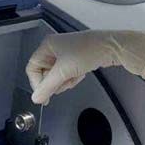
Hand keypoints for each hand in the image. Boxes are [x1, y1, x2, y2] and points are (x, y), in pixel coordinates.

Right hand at [26, 30, 144, 104]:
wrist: (111, 48)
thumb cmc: (88, 51)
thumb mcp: (64, 71)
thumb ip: (47, 86)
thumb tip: (36, 98)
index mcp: (47, 46)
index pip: (32, 68)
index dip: (36, 83)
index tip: (44, 95)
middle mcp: (55, 48)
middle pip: (45, 73)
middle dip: (55, 82)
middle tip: (64, 83)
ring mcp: (65, 54)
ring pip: (57, 76)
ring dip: (65, 80)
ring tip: (75, 76)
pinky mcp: (75, 59)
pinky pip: (68, 74)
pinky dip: (73, 78)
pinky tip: (81, 74)